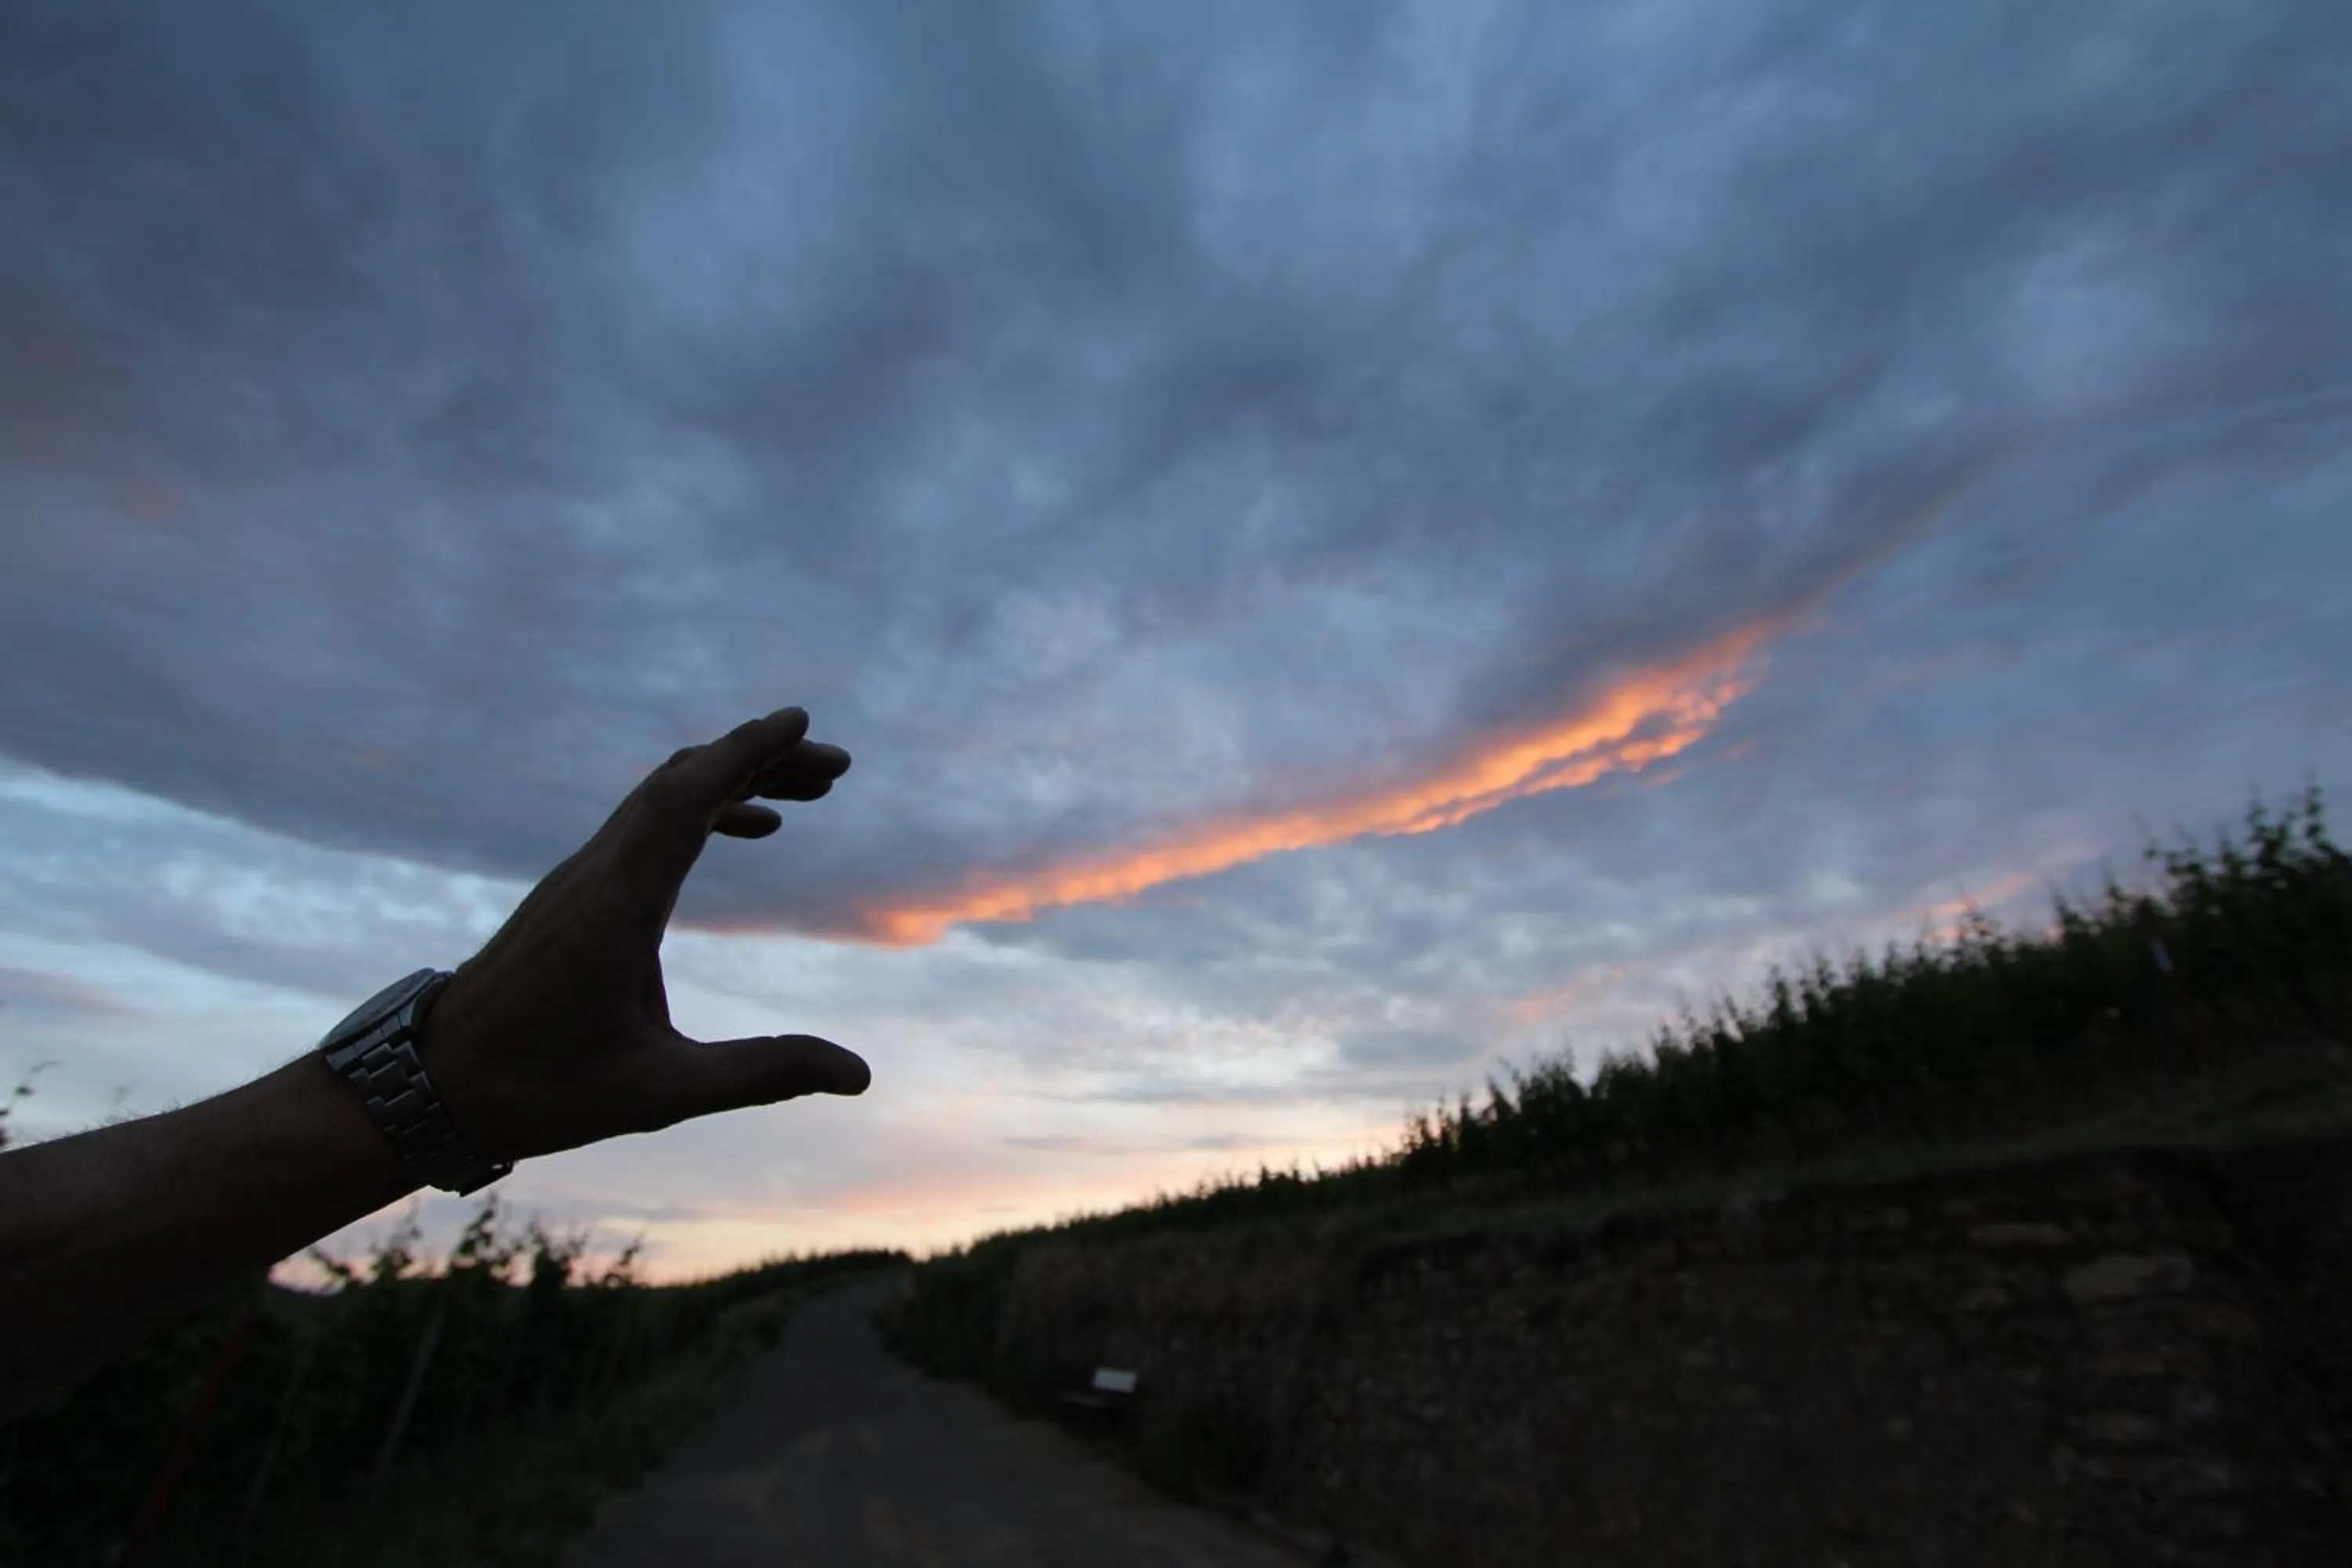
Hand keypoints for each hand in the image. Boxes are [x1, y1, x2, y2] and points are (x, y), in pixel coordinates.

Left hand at [416, 706, 867, 1162]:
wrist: (434, 1083)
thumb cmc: (540, 1090)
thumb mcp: (661, 1092)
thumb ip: (762, 1073)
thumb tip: (859, 1074)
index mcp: (615, 905)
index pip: (683, 797)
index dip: (743, 751)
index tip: (799, 722)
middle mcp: (595, 873)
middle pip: (680, 780)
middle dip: (758, 757)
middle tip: (836, 768)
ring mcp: (580, 877)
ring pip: (661, 796)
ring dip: (732, 778)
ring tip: (806, 792)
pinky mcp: (574, 891)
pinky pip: (645, 822)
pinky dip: (701, 807)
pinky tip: (747, 827)